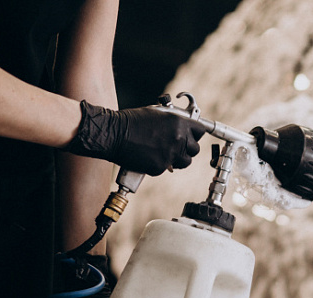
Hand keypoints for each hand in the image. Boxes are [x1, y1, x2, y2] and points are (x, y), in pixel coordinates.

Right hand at [64, 100, 205, 175]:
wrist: (112, 134)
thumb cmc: (130, 121)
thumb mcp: (156, 114)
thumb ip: (173, 121)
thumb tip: (183, 126)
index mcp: (178, 123)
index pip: (200, 130)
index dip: (195, 133)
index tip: (191, 136)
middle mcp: (178, 139)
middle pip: (195, 149)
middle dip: (187, 148)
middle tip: (177, 146)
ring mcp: (170, 154)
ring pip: (185, 161)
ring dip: (178, 159)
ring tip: (165, 153)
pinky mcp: (161, 166)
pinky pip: (168, 168)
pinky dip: (161, 164)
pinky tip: (150, 157)